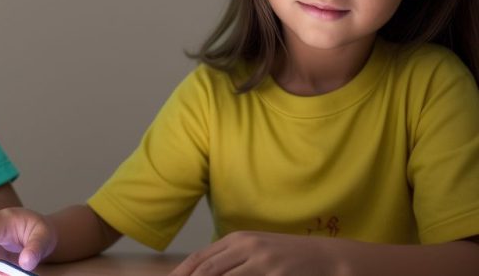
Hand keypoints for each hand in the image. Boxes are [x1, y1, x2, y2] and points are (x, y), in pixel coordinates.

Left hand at [169, 231, 344, 275]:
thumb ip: (232, 260)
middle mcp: (247, 246)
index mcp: (239, 239)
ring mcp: (262, 261)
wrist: (329, 258)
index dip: (182, 273)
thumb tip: (203, 272)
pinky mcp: (276, 275)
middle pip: (207, 269)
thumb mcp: (258, 252)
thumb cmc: (289, 258)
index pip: (200, 257)